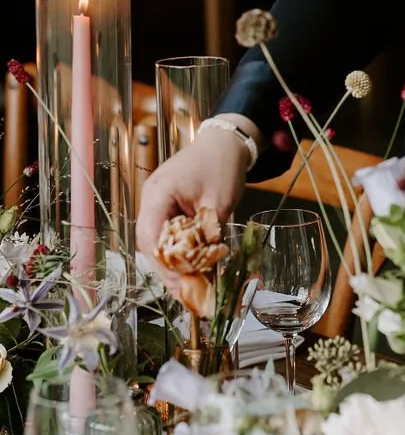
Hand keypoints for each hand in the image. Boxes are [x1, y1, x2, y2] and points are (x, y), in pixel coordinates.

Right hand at [136, 127, 250, 296]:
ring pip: (157, 242)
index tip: (181, 284)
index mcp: (158, 193)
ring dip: (172, 264)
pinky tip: (191, 268)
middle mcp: (151, 199)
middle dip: (167, 270)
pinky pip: (166, 234)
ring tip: (189, 287)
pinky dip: (178, 251)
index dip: (164, 265)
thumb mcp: (219, 202)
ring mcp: (156, 203)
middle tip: (186, 294)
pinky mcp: (166, 206)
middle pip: (150, 243)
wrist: (225, 141)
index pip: (150, 237)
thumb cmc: (222, 165)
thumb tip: (206, 269)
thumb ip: (210, 234)